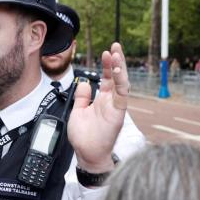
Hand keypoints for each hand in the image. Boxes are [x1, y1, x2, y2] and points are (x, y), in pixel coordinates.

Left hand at [67, 42, 128, 172]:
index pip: (107, 78)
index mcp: (102, 100)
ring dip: (119, 68)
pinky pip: (121, 95)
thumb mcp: (78, 112)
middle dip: (116, 61)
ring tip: (116, 53)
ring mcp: (115, 106)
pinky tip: (117, 71)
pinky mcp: (118, 113)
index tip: (105, 52)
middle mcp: (111, 101)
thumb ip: (82, 97)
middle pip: (116, 77)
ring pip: (121, 83)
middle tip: (115, 46)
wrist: (86, 154)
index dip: (107, 65)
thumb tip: (84, 82)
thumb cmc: (84, 137)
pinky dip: (120, 82)